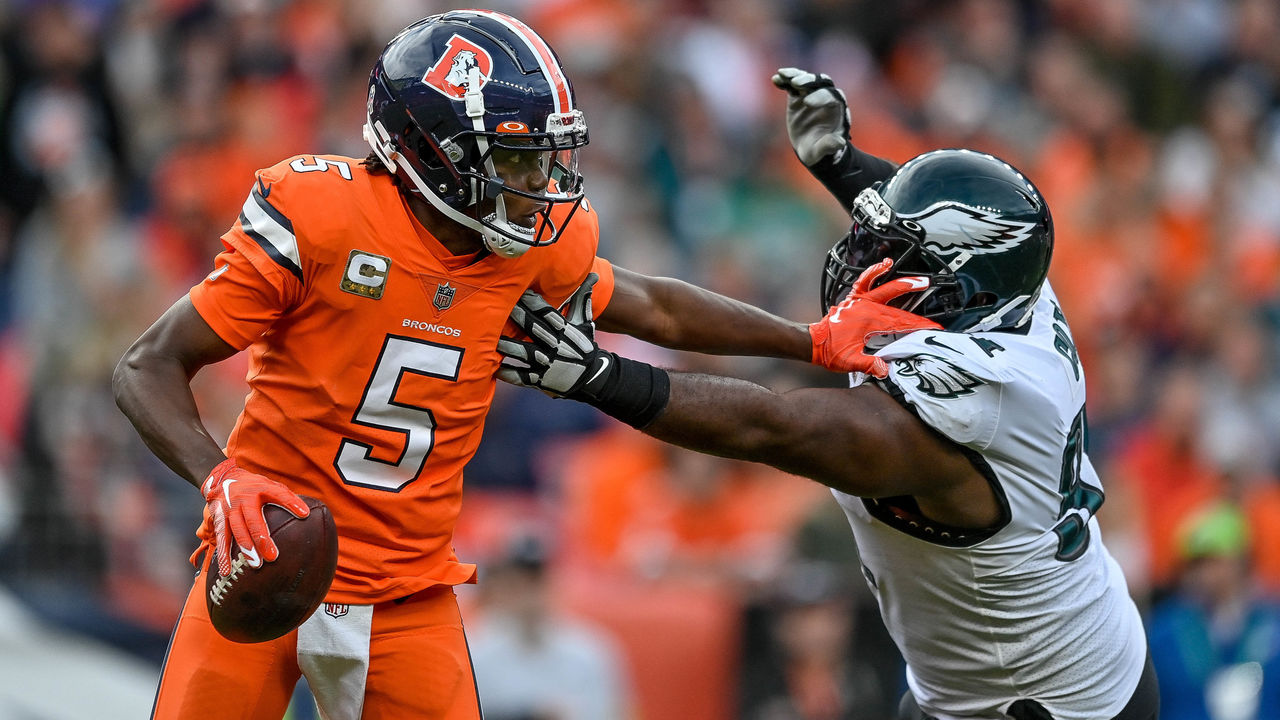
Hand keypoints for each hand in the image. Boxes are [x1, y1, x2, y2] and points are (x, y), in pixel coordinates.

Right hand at [198, 458, 309, 576]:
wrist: (223, 478)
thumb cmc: (254, 486)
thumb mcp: (270, 485)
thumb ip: (286, 497)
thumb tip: (307, 513)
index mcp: (260, 488)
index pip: (279, 494)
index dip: (291, 502)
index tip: (305, 514)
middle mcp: (243, 498)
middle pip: (253, 519)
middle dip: (261, 538)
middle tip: (272, 557)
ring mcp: (229, 508)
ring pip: (236, 530)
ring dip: (245, 548)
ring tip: (254, 564)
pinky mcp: (218, 518)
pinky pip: (221, 537)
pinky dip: (223, 554)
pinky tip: (227, 569)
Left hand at [497, 273, 613, 399]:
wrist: (592, 379)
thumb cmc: (584, 346)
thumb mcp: (585, 322)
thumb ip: (582, 299)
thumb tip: (593, 274)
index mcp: (564, 329)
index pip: (547, 312)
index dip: (532, 301)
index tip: (518, 289)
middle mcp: (555, 345)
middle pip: (533, 327)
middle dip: (517, 316)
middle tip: (496, 303)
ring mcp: (547, 363)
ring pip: (524, 352)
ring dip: (507, 345)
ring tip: (491, 338)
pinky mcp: (541, 380)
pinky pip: (522, 377)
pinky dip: (508, 373)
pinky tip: (494, 368)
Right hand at [771, 67, 850, 165]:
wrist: (810, 148)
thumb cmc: (819, 150)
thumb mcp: (823, 151)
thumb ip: (830, 145)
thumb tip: (839, 142)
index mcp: (837, 110)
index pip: (832, 97)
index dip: (821, 97)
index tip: (807, 103)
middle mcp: (826, 98)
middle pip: (821, 82)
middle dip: (809, 81)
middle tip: (796, 83)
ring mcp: (812, 95)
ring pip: (807, 80)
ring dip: (796, 75)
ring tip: (783, 74)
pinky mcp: (798, 97)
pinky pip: (792, 85)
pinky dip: (785, 80)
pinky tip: (775, 79)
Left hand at [809, 259, 940, 376]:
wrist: (814, 343)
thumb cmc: (831, 352)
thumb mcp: (850, 361)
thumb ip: (868, 365)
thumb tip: (884, 369)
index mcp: (870, 321)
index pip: (901, 324)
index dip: (919, 327)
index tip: (933, 330)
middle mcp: (867, 308)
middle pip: (899, 311)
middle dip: (917, 316)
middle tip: (933, 321)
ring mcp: (860, 302)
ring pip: (886, 290)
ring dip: (904, 285)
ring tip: (921, 281)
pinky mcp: (854, 300)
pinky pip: (865, 281)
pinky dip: (874, 272)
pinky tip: (885, 264)